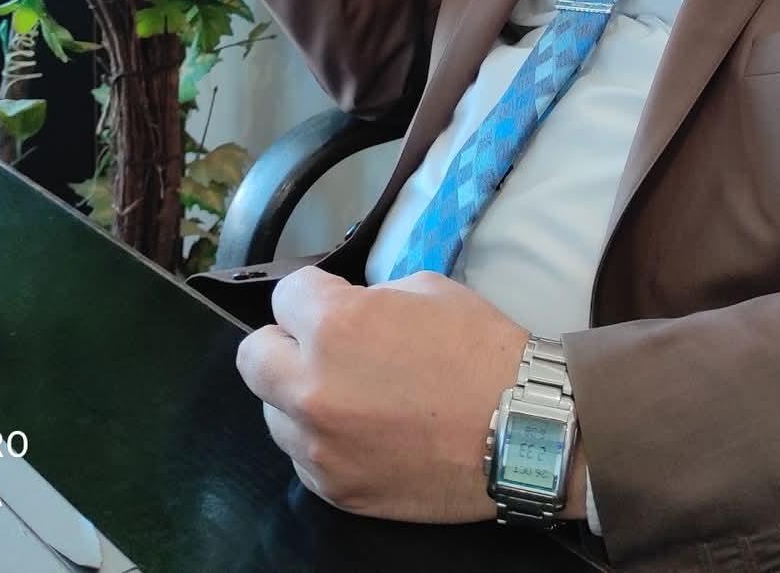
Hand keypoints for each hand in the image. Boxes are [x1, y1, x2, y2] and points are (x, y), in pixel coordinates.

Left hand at [233, 267, 537, 522]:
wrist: (525, 431)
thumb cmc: (482, 352)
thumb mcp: (427, 289)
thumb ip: (370, 299)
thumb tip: (344, 309)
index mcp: (335, 327)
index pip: (285, 296)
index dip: (315, 295)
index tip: (334, 304)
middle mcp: (312, 388)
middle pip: (254, 357)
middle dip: (285, 344)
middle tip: (323, 348)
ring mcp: (319, 447)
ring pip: (273, 412)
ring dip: (301, 397)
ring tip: (350, 396)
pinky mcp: (335, 489)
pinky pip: (303, 457)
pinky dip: (324, 441)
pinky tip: (365, 432)